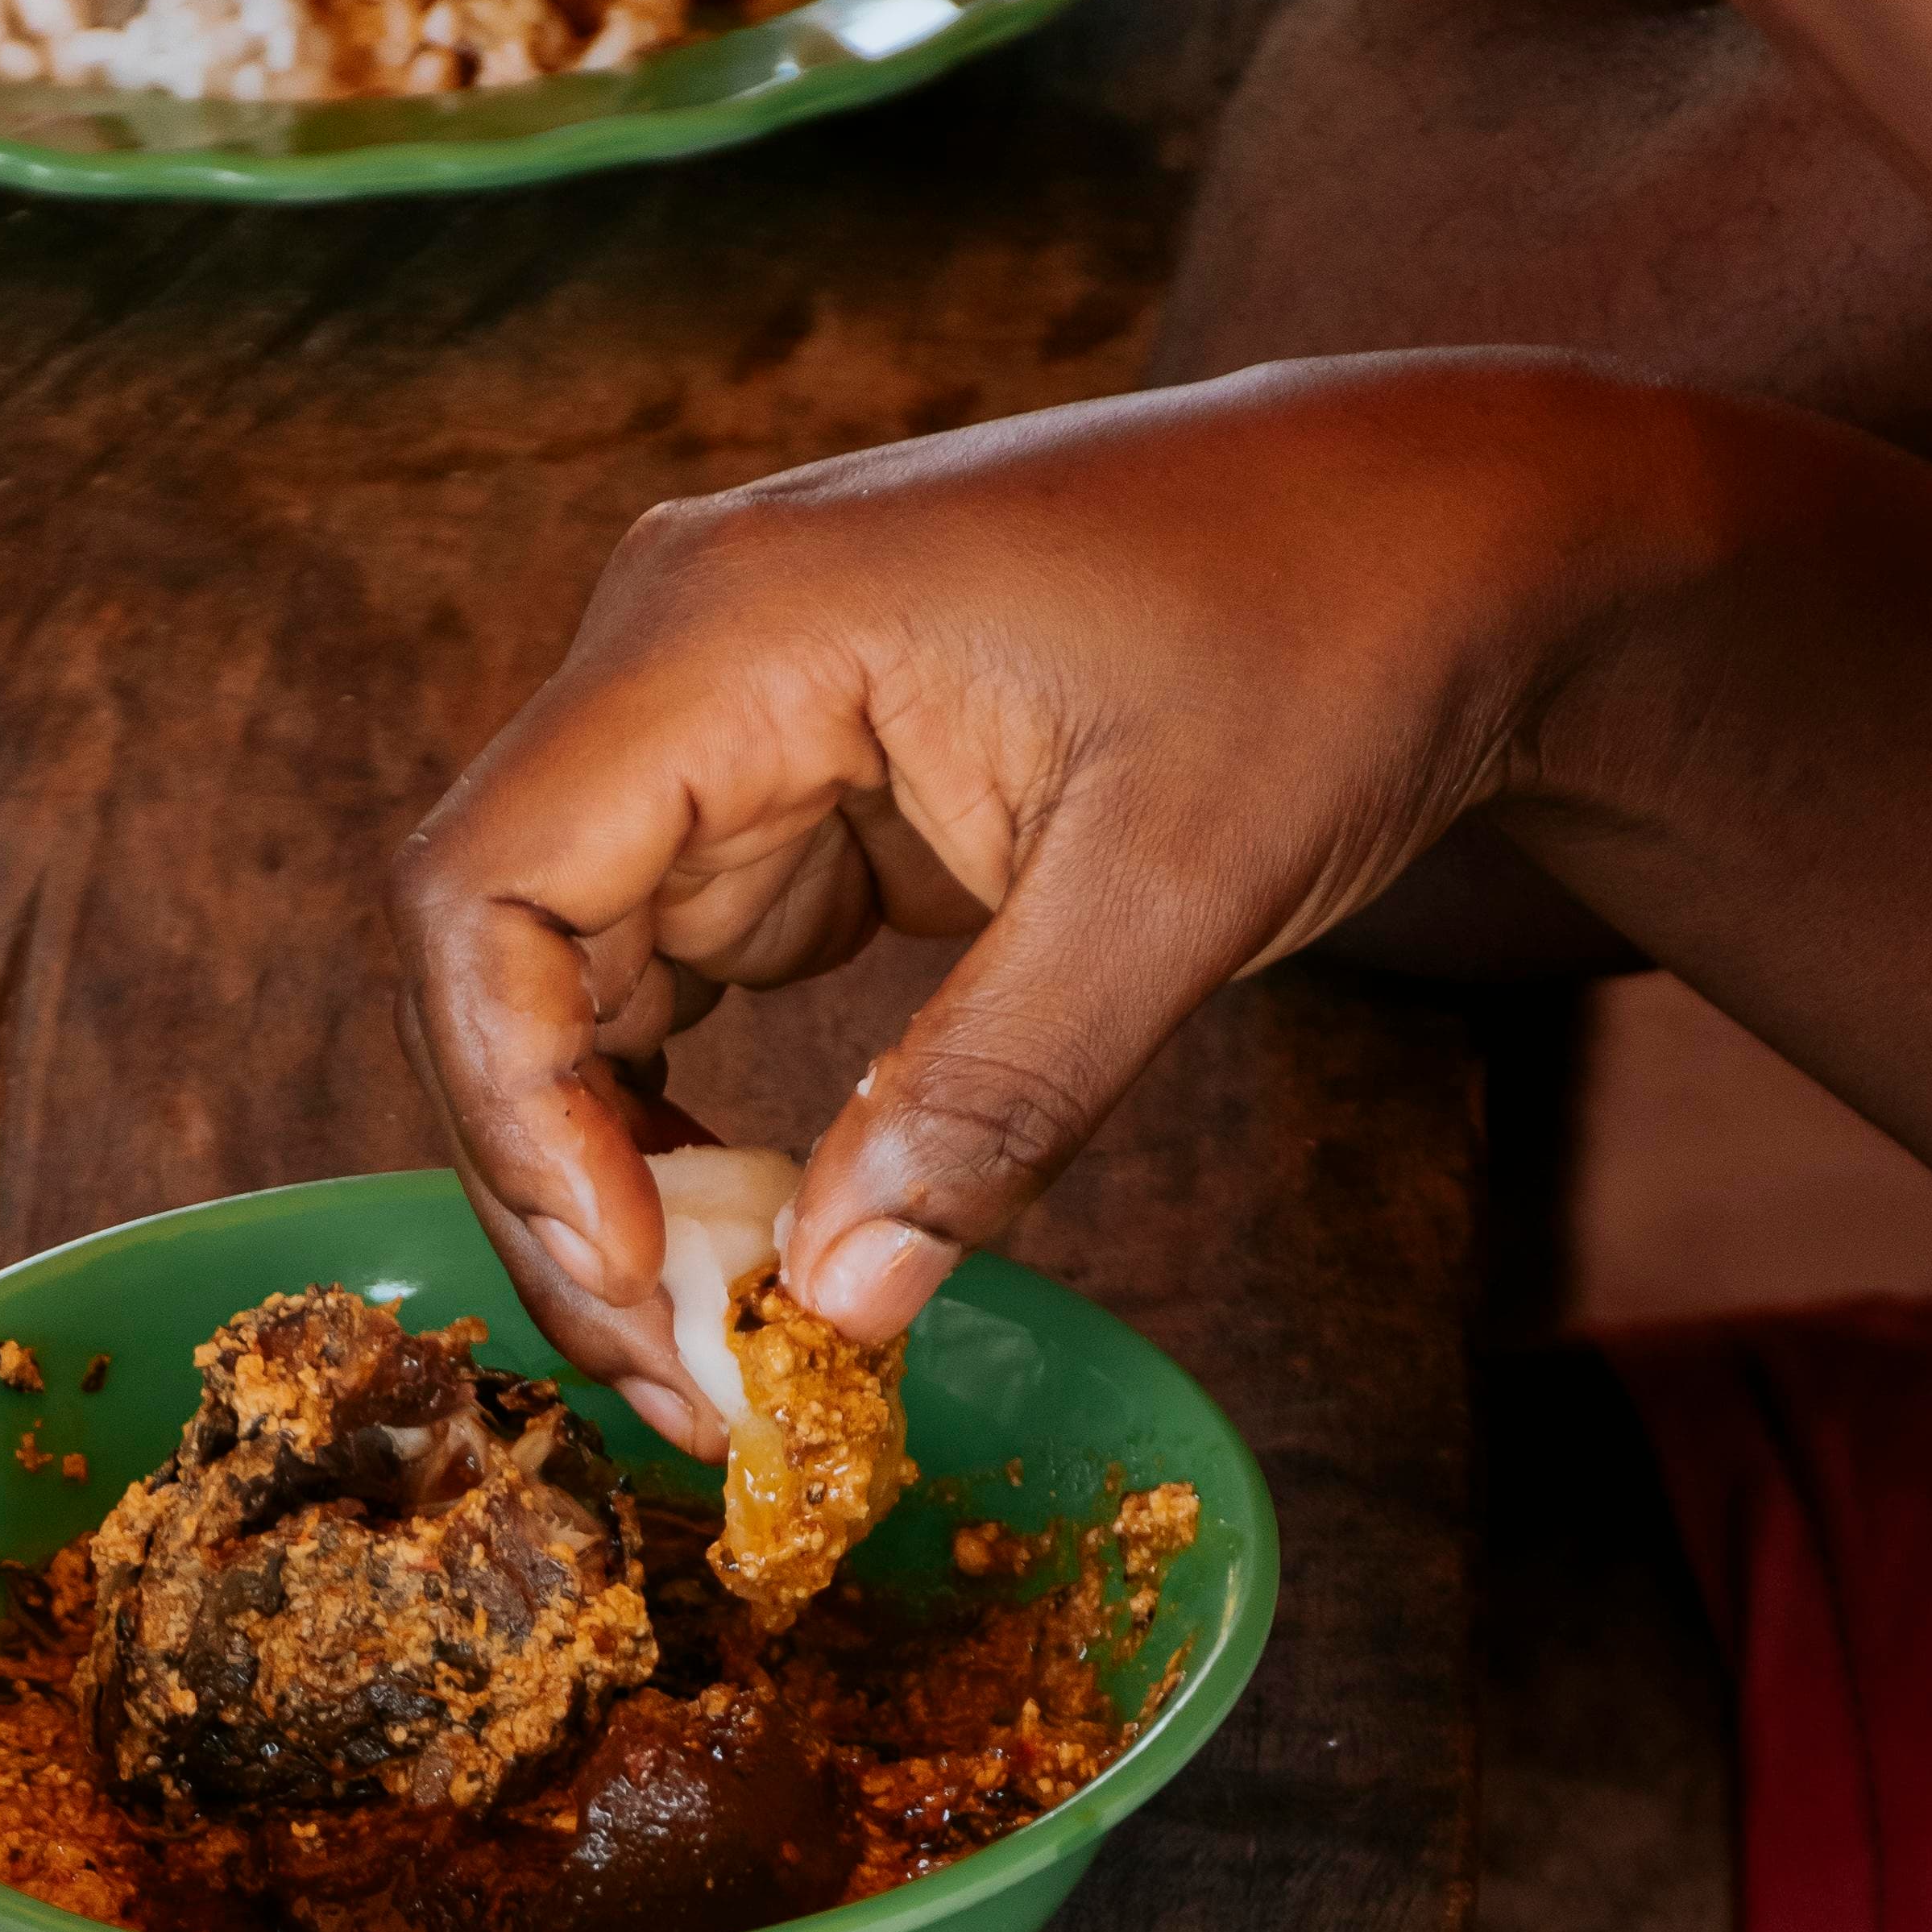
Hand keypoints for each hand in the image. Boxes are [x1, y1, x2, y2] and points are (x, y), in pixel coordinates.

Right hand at [389, 358, 1713, 1444]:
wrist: (1444, 543)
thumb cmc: (1325, 641)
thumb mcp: (1175, 891)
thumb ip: (994, 1101)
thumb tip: (829, 1311)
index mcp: (735, 628)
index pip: (487, 888)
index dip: (516, 1111)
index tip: (638, 1283)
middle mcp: (688, 657)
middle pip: (503, 956)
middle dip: (559, 1189)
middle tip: (684, 1388)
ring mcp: (733, 727)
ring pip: (570, 990)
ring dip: (613, 1181)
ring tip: (718, 1353)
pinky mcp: (794, 801)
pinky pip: (668, 986)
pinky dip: (686, 1130)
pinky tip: (757, 1250)